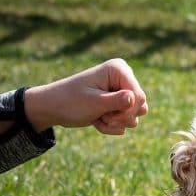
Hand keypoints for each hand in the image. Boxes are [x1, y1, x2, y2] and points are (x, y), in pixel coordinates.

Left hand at [24, 58, 148, 134]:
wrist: (54, 108)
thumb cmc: (70, 101)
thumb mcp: (93, 103)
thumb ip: (117, 101)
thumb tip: (136, 98)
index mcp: (119, 69)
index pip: (139, 96)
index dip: (128, 111)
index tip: (109, 116)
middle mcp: (124, 78)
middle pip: (141, 106)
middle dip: (122, 118)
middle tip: (103, 117)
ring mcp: (122, 91)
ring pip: (135, 116)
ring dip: (116, 123)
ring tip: (98, 117)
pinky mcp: (119, 103)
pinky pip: (127, 121)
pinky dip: (112, 125)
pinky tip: (97, 119)